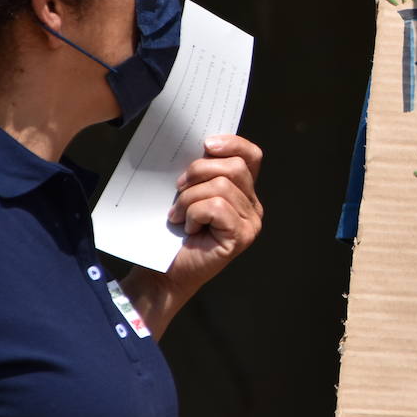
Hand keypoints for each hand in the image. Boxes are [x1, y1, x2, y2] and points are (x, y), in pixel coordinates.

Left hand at [165, 134, 263, 293]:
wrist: (162, 272)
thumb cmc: (172, 232)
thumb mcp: (188, 192)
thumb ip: (201, 172)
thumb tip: (200, 146)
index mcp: (243, 191)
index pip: (251, 156)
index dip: (232, 143)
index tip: (205, 144)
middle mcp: (253, 206)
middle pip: (234, 167)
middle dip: (199, 171)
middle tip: (177, 188)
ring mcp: (250, 222)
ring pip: (221, 186)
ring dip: (189, 198)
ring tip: (178, 215)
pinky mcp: (241, 236)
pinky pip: (216, 207)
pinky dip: (194, 213)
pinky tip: (188, 227)